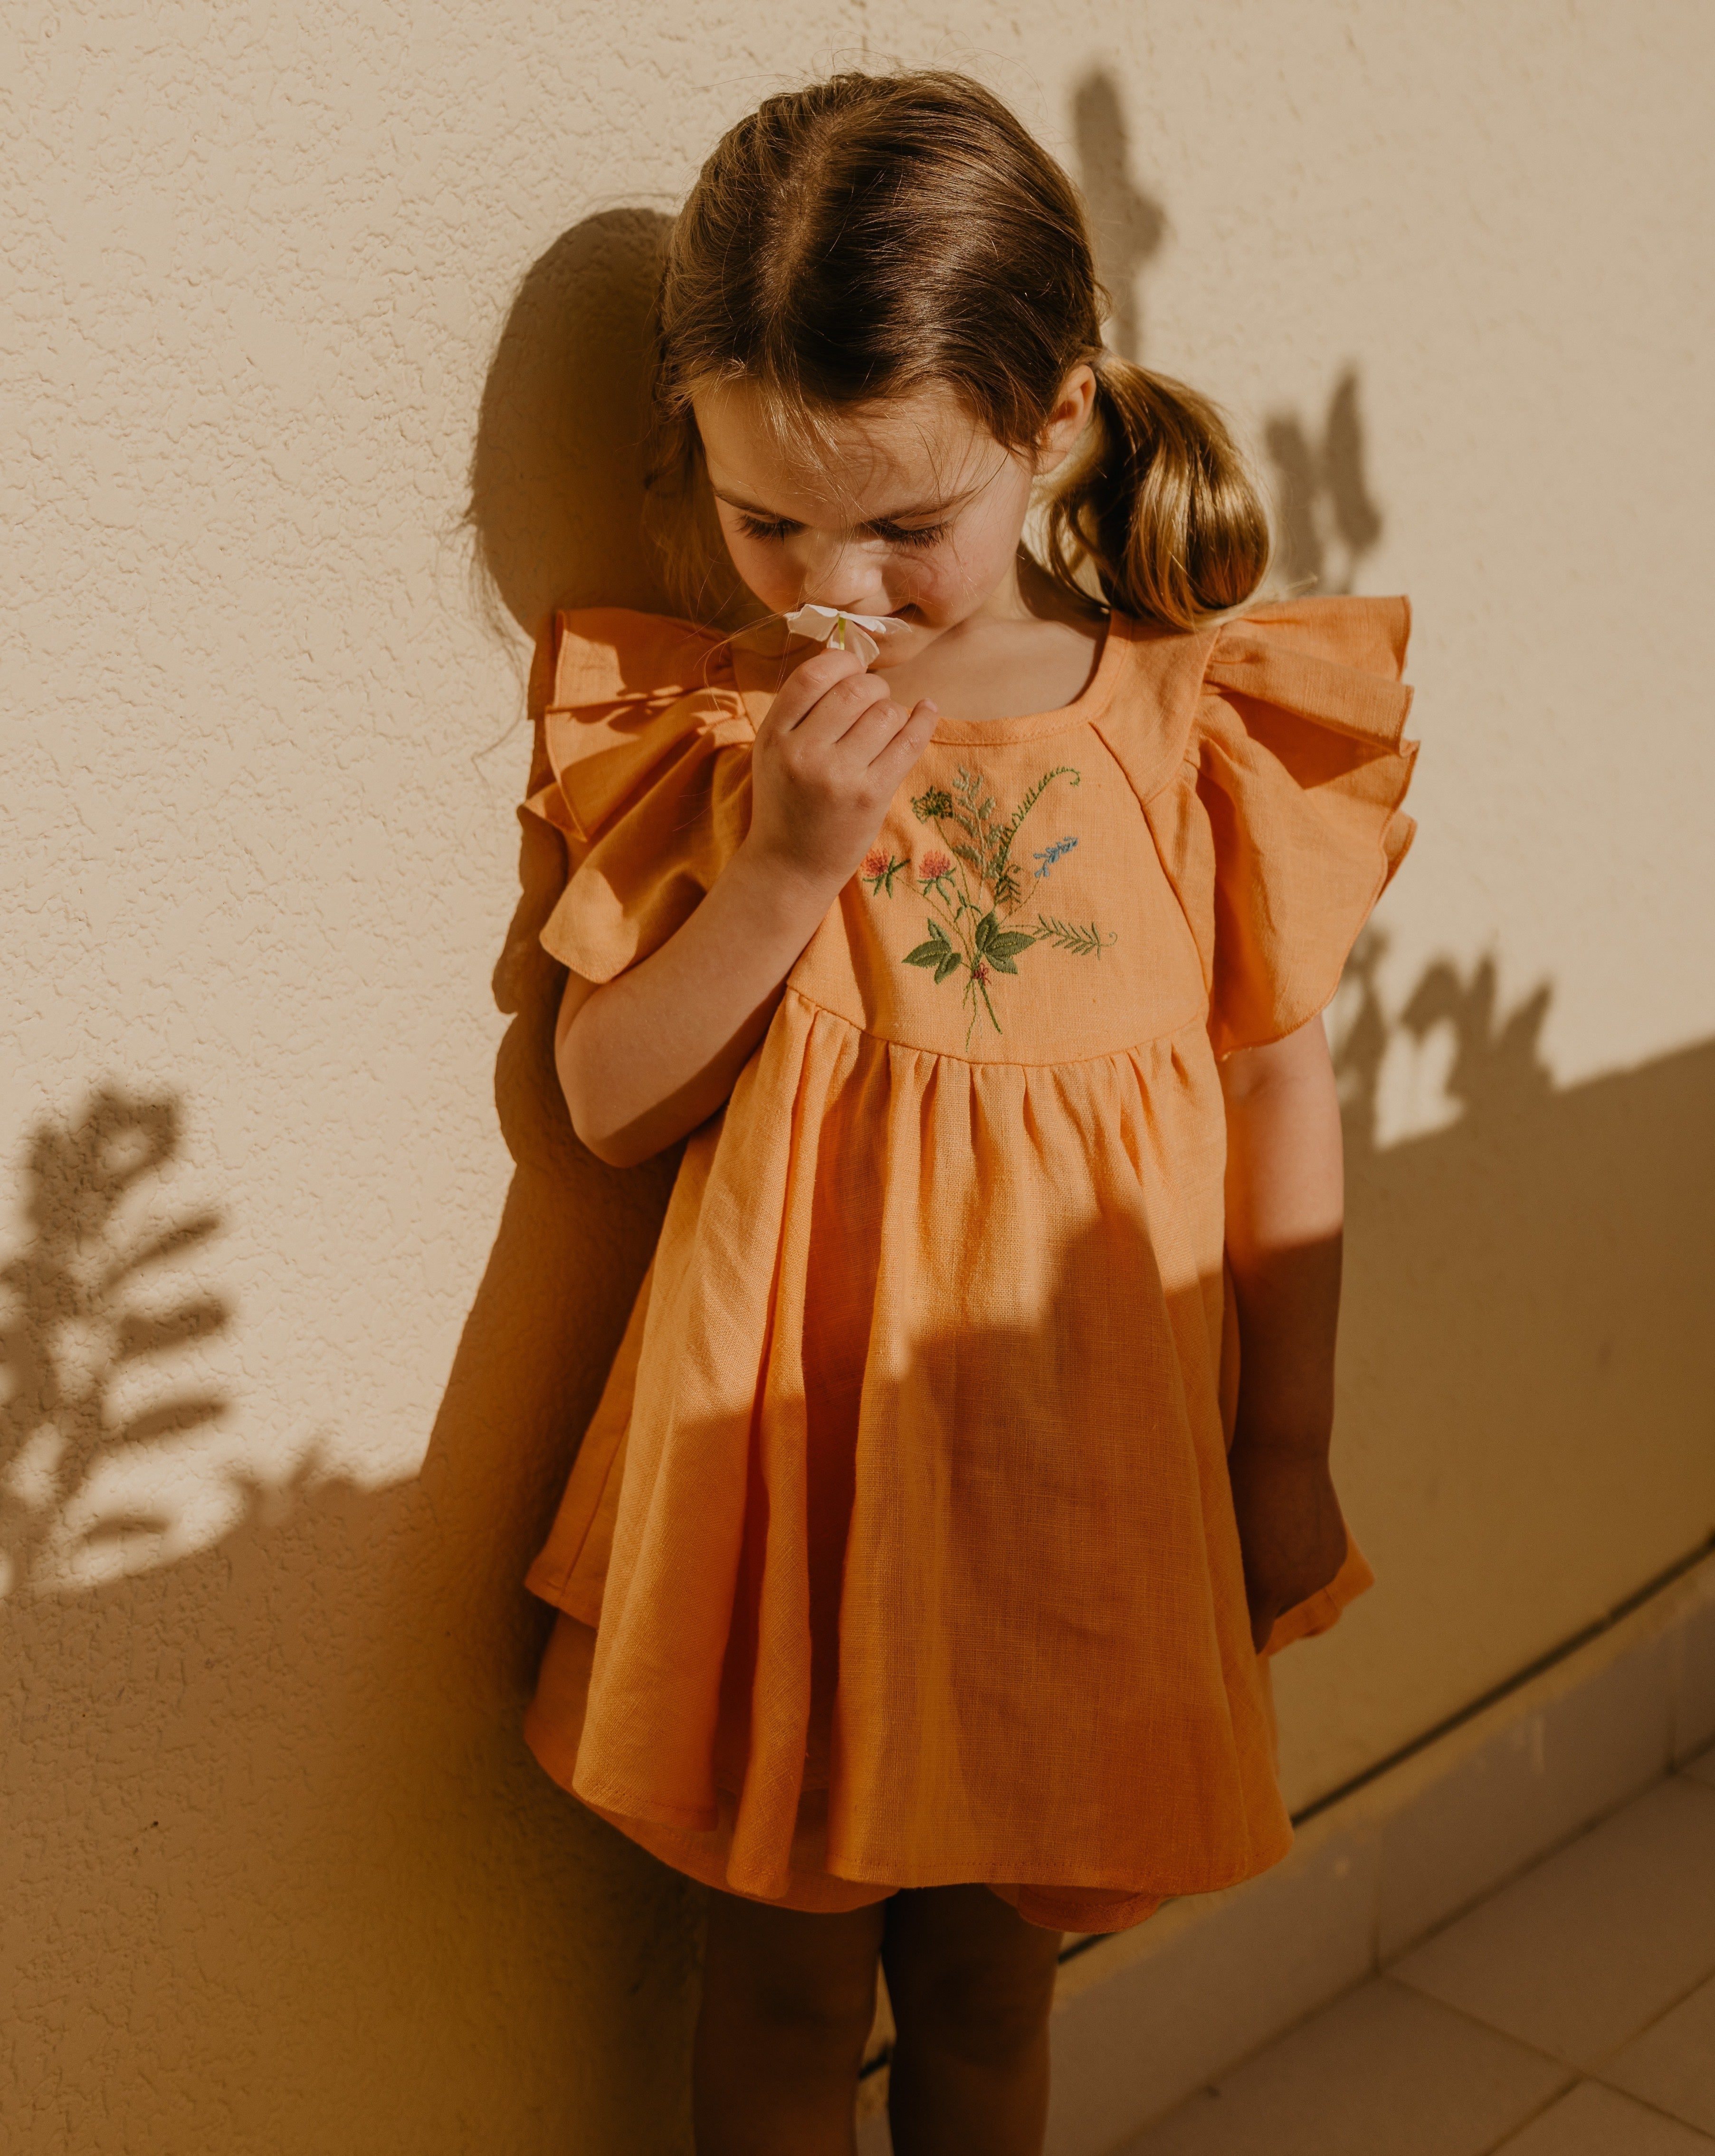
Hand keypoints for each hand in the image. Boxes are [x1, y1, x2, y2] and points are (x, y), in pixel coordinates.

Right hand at [741, 645, 937, 892]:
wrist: (789, 867)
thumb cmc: (786, 803)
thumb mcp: (773, 752)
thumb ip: (800, 709)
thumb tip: (843, 653)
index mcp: (774, 736)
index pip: (812, 675)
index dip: (841, 663)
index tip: (852, 671)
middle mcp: (803, 753)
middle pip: (854, 690)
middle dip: (873, 687)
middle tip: (873, 700)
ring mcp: (838, 776)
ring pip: (885, 713)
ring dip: (893, 711)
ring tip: (885, 725)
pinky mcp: (870, 797)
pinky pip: (907, 743)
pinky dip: (922, 721)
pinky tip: (926, 711)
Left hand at [1226, 1442, 1347, 1652]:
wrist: (1283, 1448)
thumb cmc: (1238, 1488)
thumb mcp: (1225, 1534)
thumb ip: (1228, 1575)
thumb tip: (1225, 1606)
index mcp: (1265, 1588)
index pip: (1255, 1638)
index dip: (1241, 1634)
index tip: (1227, 1628)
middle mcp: (1298, 1588)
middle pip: (1273, 1614)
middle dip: (1258, 1598)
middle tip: (1242, 1564)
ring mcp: (1321, 1572)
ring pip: (1294, 1592)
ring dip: (1281, 1579)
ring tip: (1266, 1540)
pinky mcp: (1336, 1555)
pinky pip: (1313, 1572)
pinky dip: (1301, 1562)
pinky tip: (1288, 1532)